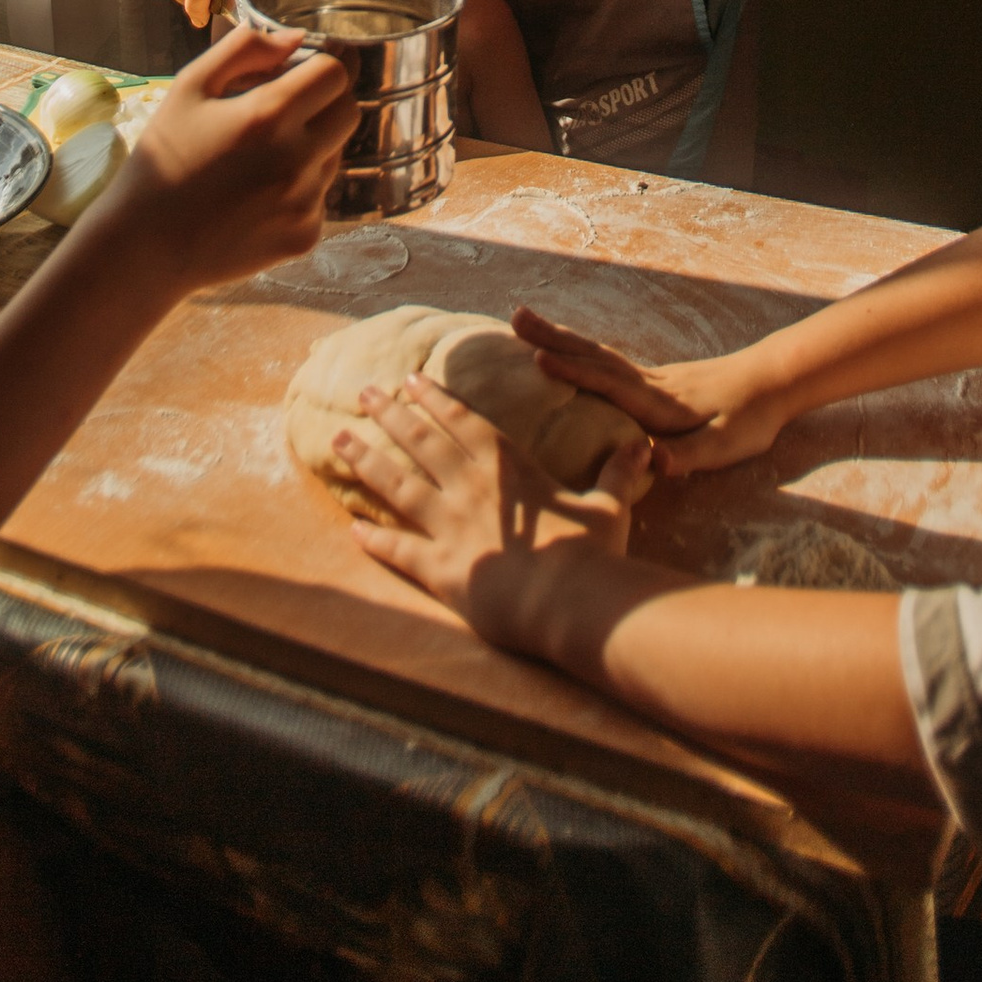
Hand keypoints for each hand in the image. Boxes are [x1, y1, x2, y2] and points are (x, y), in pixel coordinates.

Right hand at [94, 27, 352, 289]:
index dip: (325, 64)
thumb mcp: (189, 88)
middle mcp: (297, 159)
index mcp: (268, 115)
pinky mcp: (306, 236)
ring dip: (311, 145)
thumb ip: (243, 51)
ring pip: (334, 154)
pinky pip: (320, 197)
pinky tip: (257, 196)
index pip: (335, 73)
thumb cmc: (163, 159)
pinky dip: (300, 189)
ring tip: (260, 158)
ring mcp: (306, 202)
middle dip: (325, 101)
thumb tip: (294, 38)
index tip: (308, 68)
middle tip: (286, 109)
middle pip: (347, 111)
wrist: (146, 247)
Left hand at [335, 375, 652, 642]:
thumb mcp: (611, 507)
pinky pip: (398, 550)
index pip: (465, 424)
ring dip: (367, 461)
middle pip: (422, 443)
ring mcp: (451, 528)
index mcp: (510, 470)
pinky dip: (374, 539)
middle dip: (391, 415)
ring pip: (398, 485)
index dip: (436, 400)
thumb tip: (642, 444)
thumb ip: (620, 473)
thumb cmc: (592, 553)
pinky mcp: (440, 570)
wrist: (570, 602)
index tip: (411, 379)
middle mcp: (472, 490)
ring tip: (339, 440)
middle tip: (363, 393)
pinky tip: (352, 528)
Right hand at [510, 306, 787, 472]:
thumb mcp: (726, 447)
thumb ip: (689, 456)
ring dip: (562, 339)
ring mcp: (651, 377)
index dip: (575, 373)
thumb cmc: (751, 419)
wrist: (773, 382)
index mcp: (660, 402)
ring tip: (526, 322)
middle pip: (595, 356)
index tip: (538, 359)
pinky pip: (607, 362)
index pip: (610, 384)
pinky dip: (580, 351)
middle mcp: (649, 382)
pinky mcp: (655, 380)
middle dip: (553, 338)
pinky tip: (568, 351)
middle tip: (514, 317)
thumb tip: (651, 461)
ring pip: (598, 354)